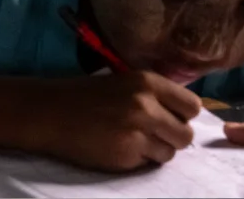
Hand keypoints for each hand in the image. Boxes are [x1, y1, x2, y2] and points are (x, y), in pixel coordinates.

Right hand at [27, 72, 201, 171]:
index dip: (182, 115)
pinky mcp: (126, 155)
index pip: (192, 105)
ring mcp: (137, 132)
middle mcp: (146, 105)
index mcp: (148, 81)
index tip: (169, 117)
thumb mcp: (125, 82)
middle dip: (172, 137)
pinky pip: (148, 163)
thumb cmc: (86, 96)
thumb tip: (184, 114)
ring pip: (171, 152)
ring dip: (157, 150)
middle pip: (186, 133)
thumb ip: (154, 95)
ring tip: (133, 140)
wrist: (50, 112)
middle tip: (152, 133)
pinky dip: (138, 159)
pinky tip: (118, 147)